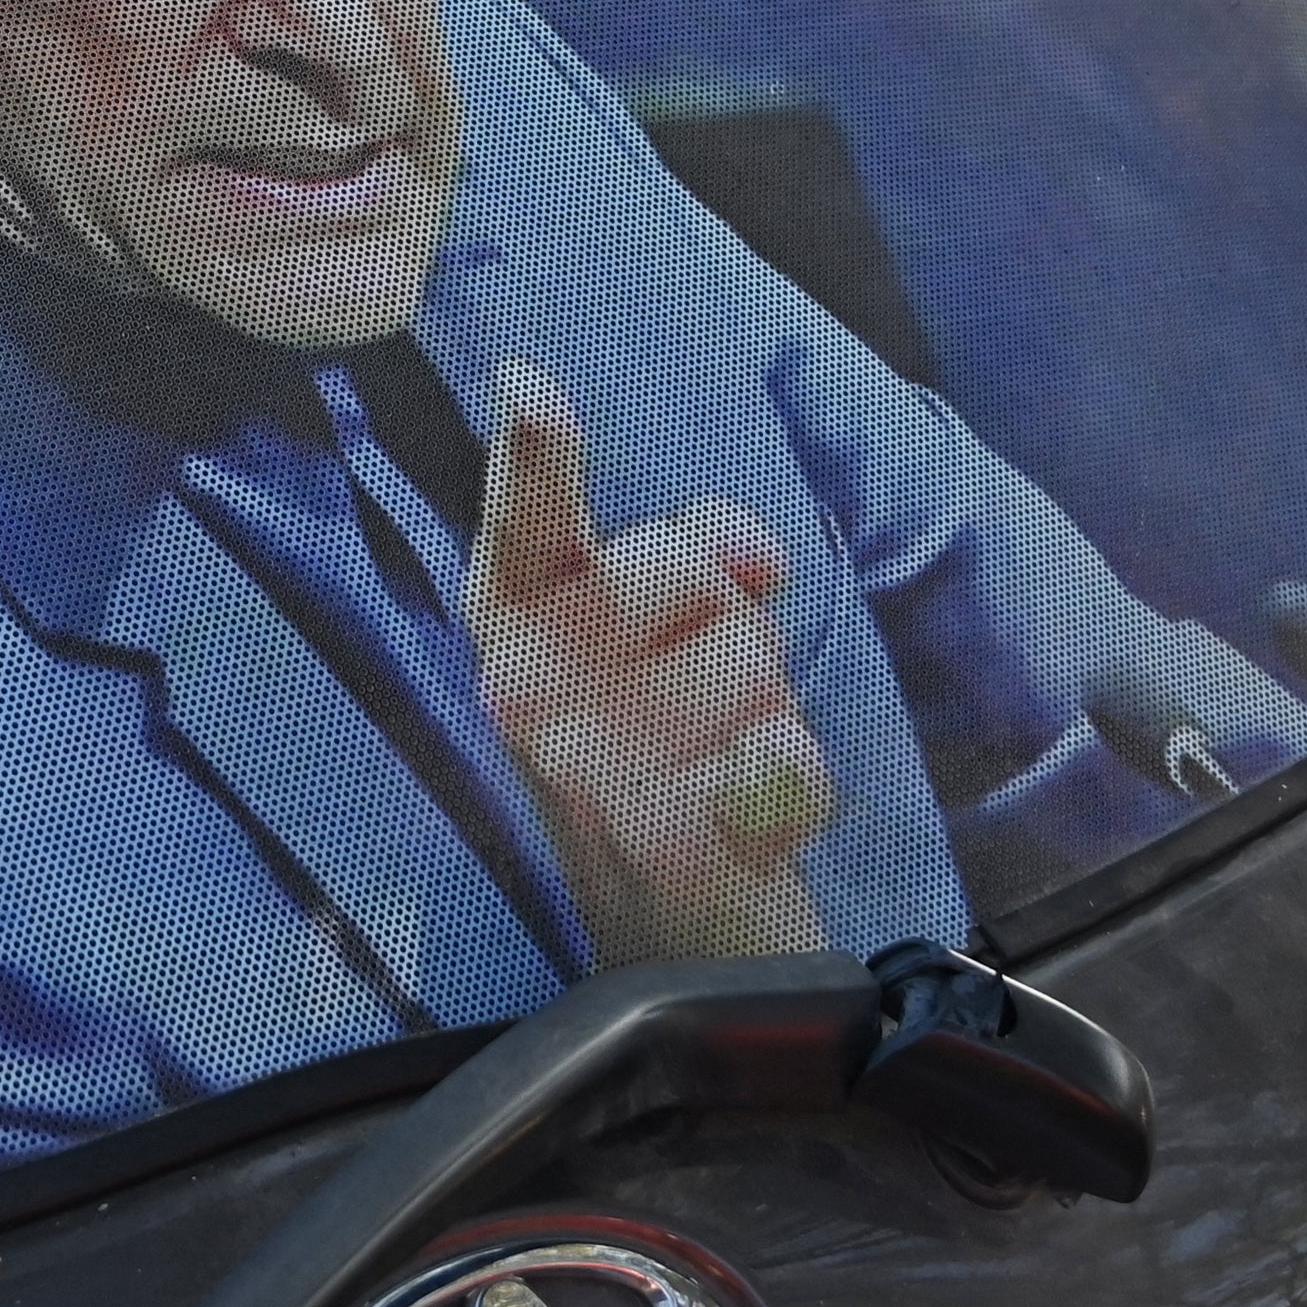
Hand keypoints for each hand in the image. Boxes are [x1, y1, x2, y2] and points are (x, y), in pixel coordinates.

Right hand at [465, 366, 832, 964]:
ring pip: (746, 656)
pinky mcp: (656, 843)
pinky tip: (752, 815)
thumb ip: (694, 546)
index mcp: (514, 622)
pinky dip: (791, 781)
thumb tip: (744, 548)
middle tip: (704, 688)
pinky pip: (780, 760)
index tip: (530, 388)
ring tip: (722, 751)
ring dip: (767, 702)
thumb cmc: (667, 737)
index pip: (523, 524)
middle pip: (679, 564)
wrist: (676, 918)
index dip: (531, 456)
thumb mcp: (670, 623)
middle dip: (727, 612)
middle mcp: (525, 693)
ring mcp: (584, 769)